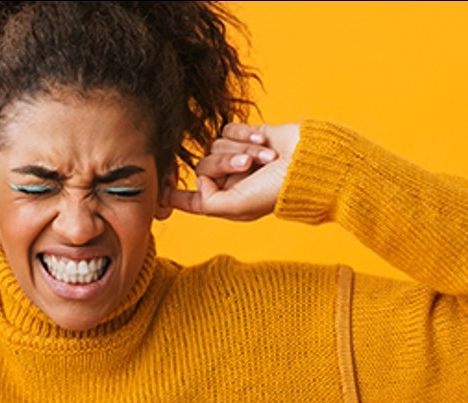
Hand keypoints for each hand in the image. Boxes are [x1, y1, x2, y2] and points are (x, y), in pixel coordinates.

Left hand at [164, 122, 300, 220]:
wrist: (310, 164)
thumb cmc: (277, 191)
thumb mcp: (238, 207)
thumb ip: (208, 203)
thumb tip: (197, 182)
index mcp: (226, 201)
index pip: (192, 199)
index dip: (173, 196)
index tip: (156, 195)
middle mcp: (229, 180)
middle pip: (204, 165)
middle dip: (226, 162)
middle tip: (248, 165)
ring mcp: (238, 157)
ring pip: (217, 145)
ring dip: (241, 149)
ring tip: (266, 157)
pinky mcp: (247, 136)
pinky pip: (229, 130)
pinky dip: (245, 134)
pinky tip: (264, 142)